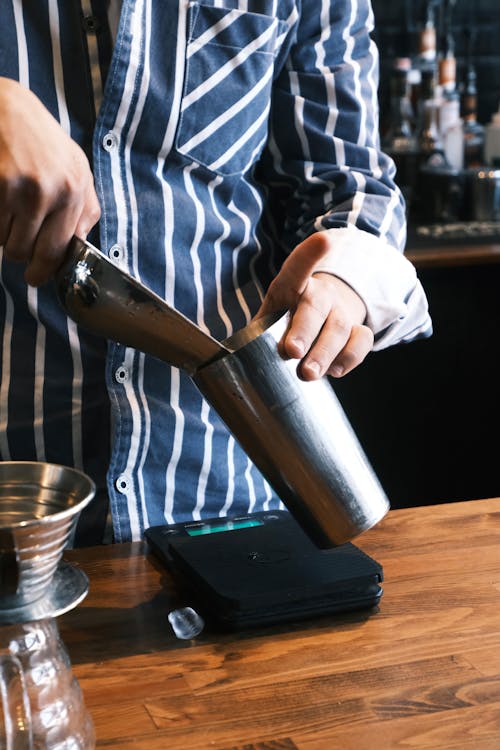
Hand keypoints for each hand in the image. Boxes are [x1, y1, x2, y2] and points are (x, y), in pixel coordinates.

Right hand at [0, 77, 100, 285]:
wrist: (5, 106)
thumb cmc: (41, 139)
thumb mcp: (76, 167)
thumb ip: (85, 207)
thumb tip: (81, 244)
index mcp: (75, 190)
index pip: (60, 250)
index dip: (44, 270)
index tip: (36, 276)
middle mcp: (51, 191)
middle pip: (28, 252)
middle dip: (20, 257)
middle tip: (17, 250)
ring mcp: (21, 189)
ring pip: (5, 242)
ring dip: (3, 235)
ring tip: (8, 210)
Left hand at [255, 231, 373, 379]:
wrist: (321, 318)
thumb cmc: (286, 321)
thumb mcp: (268, 318)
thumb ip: (259, 333)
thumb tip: (244, 354)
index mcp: (292, 286)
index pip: (298, 269)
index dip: (309, 254)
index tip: (324, 241)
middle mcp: (319, 294)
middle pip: (315, 306)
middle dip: (304, 330)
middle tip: (291, 351)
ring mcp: (340, 312)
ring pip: (339, 327)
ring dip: (323, 353)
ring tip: (307, 373)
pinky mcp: (358, 330)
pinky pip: (361, 341)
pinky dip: (349, 358)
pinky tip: (334, 370)